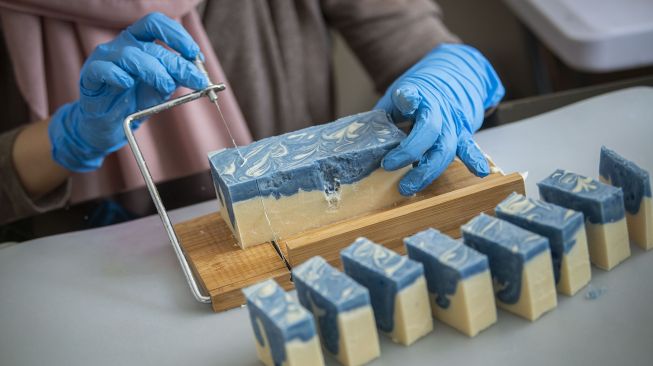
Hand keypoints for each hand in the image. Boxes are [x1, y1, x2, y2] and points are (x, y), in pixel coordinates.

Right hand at [48, 12, 207, 171]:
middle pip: (150, 45)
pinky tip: (127, 84)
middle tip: (195, 80)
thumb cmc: (135, 99)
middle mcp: (122, 44)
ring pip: (130, 55)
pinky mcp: (90, 76)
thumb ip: (177, 77)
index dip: (177, 35)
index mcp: (139, 41)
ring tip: (165, 87)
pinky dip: (117, 75)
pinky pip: (103, 69)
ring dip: (154, 71)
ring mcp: (104, 58)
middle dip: (176, 63)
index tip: (195, 54)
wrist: (110, 124)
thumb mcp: (162, 87)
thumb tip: (198, 74)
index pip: (157, 24)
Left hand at [375, 44, 504, 195]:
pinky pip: (469, 147)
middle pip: (429, 131)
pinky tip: (479, 171)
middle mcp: (438, 109)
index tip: (406, 99)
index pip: (413, 95)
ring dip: (427, 170)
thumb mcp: (394, 98)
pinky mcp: (462, 134)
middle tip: (388, 166)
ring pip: (445, 148)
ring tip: (409, 187)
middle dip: (409, 152)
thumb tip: (359, 140)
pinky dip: (474, 159)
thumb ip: (381, 118)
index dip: (409, 98)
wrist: (451, 78)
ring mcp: (452, 123)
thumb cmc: (417, 94)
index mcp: (418, 94)